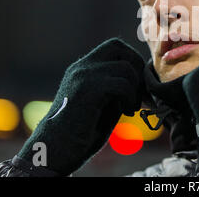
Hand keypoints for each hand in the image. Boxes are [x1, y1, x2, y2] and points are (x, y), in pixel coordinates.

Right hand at [16, 38, 144, 175]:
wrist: (55, 151)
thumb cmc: (81, 133)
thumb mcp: (103, 103)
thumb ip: (117, 86)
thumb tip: (142, 77)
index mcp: (82, 69)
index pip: (114, 46)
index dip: (132, 60)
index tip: (137, 86)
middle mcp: (81, 67)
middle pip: (118, 46)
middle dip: (136, 66)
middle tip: (138, 93)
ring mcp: (83, 76)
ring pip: (125, 68)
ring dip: (135, 89)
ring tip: (131, 108)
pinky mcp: (88, 89)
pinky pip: (122, 84)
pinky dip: (131, 98)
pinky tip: (127, 113)